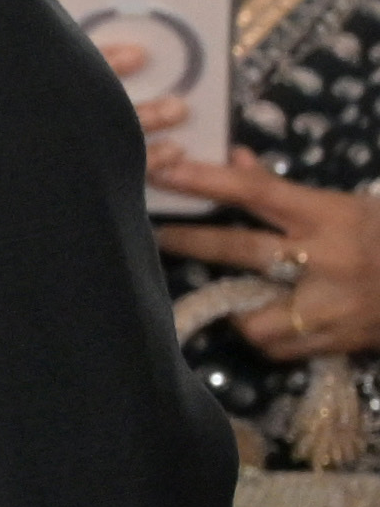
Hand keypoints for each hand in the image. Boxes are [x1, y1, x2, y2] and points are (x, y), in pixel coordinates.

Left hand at [161, 143, 379, 366]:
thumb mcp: (347, 204)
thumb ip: (285, 189)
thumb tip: (235, 158)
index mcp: (331, 216)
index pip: (257, 193)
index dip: (206, 181)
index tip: (162, 171)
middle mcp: (326, 259)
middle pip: (241, 249)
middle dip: (192, 242)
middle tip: (157, 236)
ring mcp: (331, 306)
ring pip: (254, 318)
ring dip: (239, 310)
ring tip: (241, 299)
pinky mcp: (337, 342)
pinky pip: (278, 348)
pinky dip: (267, 337)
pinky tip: (273, 324)